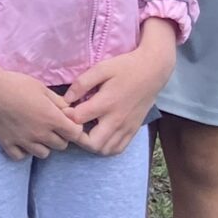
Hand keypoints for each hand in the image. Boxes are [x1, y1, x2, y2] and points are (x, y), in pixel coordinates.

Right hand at [0, 43, 86, 160]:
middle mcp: (41, 134)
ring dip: (43, 145)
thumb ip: (58, 101)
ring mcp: (24, 141)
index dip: (74, 128)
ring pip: (43, 154)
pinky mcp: (8, 144)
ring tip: (36, 134)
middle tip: (51, 125)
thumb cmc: (16, 84)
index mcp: (52, 118)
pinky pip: (21, 156)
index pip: (75, 134)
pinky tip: (21, 140)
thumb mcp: (42, 87)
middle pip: (61, 145)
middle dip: (60, 136)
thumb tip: (69, 111)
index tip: (68, 122)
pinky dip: (23, 151)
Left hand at [65, 18, 177, 155]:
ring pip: (104, 150)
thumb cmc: (125, 68)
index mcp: (106, 102)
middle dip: (77, 138)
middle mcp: (117, 119)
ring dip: (90, 145)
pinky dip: (105, 147)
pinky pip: (117, 149)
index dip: (66, 117)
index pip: (78, 119)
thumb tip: (66, 99)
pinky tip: (99, 135)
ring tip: (84, 131)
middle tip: (72, 126)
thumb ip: (82, 83)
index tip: (64, 110)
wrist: (153, 71)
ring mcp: (126, 127)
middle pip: (92, 143)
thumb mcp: (101, 68)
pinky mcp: (133, 130)